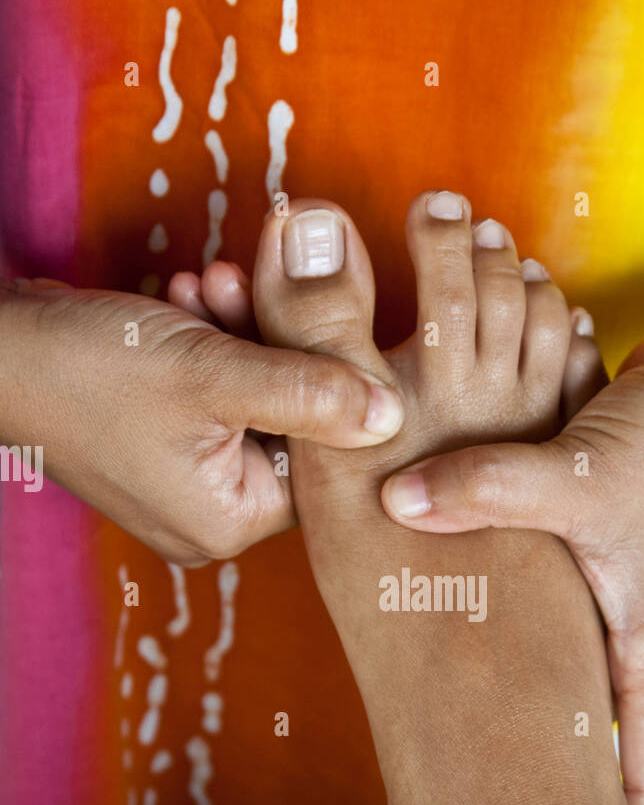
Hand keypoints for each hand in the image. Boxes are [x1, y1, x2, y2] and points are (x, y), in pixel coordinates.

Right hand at [0, 275, 402, 564]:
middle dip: (275, 344)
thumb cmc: (87, 368)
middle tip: (250, 282)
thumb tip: (395, 417)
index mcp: (227, 522)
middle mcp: (207, 515)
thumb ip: (311, 390)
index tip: (318, 312)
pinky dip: (210, 341)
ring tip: (211, 283)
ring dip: (241, 331)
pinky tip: (191, 293)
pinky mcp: (159, 443)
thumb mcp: (213, 373)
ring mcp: (180, 482)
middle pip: (287, 425)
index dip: (329, 379)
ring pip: (251, 399)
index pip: (321, 459)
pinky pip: (212, 393)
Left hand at [379, 322, 643, 804]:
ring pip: (563, 664)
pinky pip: (544, 590)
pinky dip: (509, 607)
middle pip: (599, 736)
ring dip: (528, 699)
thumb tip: (395, 507)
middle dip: (569, 796)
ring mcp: (615, 587)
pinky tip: (458, 608)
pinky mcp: (595, 537)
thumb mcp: (584, 479)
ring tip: (465, 744)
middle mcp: (632, 631)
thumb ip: (487, 493)